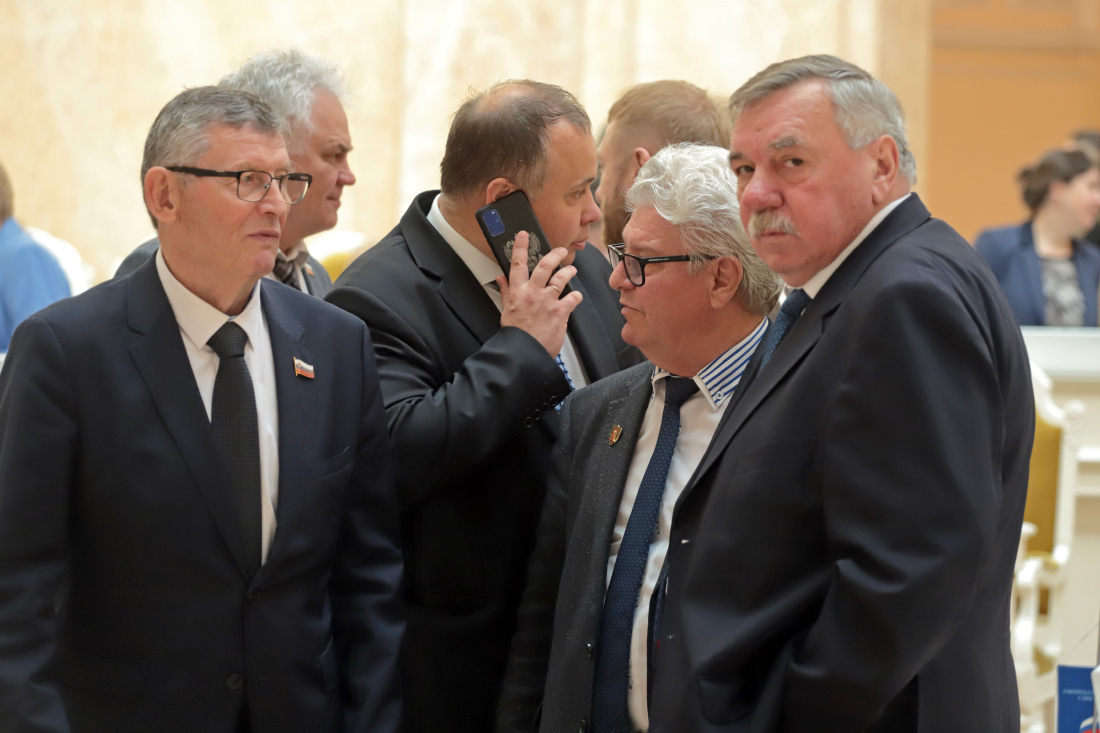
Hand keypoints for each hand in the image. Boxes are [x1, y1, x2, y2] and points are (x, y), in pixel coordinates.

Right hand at [498, 231, 582, 356]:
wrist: (524, 352)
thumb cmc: (516, 334)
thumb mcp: (506, 311)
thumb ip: (506, 291)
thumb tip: (500, 278)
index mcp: (518, 292)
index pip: (517, 264)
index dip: (521, 247)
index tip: (524, 235)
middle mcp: (533, 293)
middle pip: (545, 266)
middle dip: (555, 255)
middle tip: (561, 250)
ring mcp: (547, 301)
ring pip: (561, 278)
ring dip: (568, 271)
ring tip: (571, 269)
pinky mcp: (560, 312)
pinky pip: (572, 298)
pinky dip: (576, 296)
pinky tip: (576, 296)